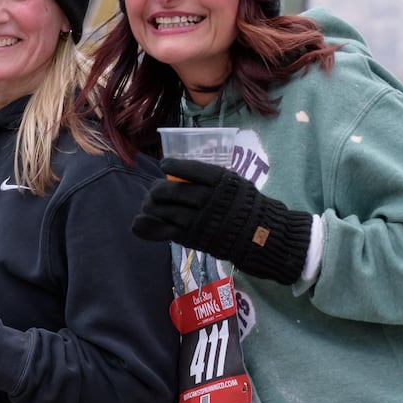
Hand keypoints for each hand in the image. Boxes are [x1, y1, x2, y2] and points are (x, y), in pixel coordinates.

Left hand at [132, 158, 312, 283]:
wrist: (261, 236)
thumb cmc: (246, 206)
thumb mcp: (234, 183)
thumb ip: (210, 177)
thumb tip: (178, 171)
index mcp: (221, 181)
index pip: (190, 169)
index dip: (173, 164)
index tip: (164, 164)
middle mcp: (208, 199)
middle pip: (170, 190)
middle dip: (157, 189)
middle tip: (155, 189)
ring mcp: (199, 220)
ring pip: (163, 209)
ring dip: (151, 205)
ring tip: (150, 204)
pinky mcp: (193, 238)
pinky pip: (165, 230)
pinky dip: (149, 226)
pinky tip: (140, 221)